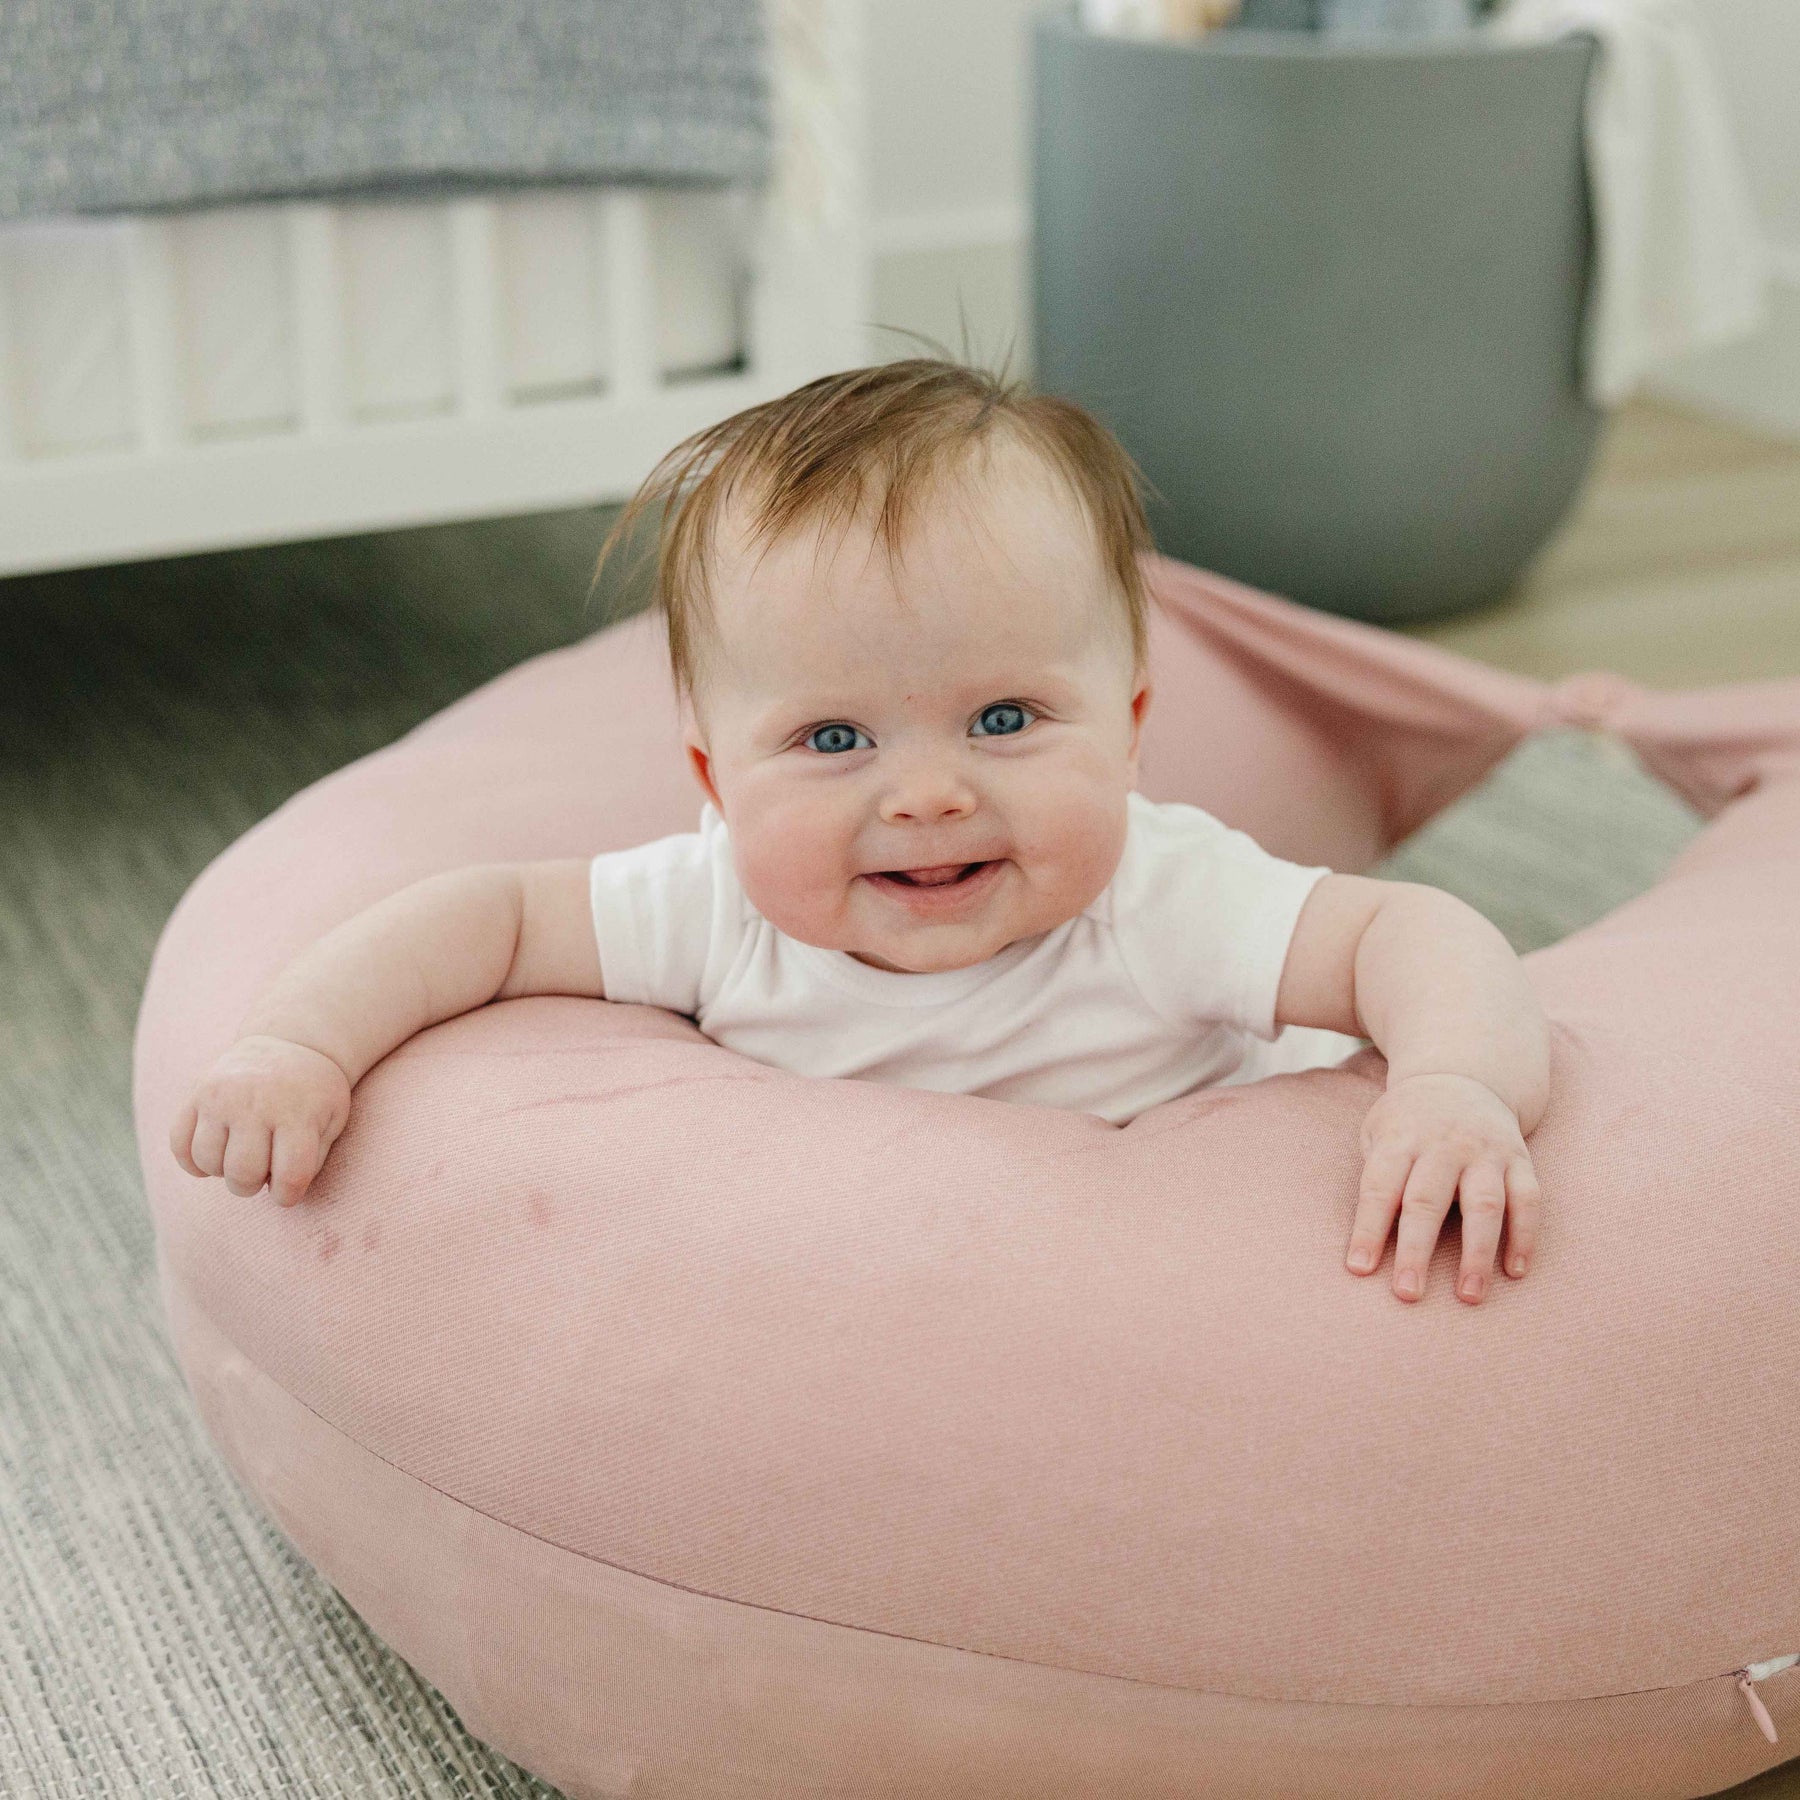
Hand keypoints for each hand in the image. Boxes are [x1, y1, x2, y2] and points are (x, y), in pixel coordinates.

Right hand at [170, 1035, 352, 1205]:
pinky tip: (215, 1154)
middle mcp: (255, 1104)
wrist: (291, 1043)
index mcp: (297, 1113)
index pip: (290, 1176)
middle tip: (261, 1172)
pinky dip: (192, 1161)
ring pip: (207, 1161)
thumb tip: (277, 1191)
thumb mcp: (332, 1120)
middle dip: (251, 1185)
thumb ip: (312, 1158)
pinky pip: (179, 1144)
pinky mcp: (196, 1094)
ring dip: (222, 1172)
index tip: (287, 1189)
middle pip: (242, 1174)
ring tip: (241, 1157)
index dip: (287, 1196)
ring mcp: (221, 1097)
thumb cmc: (314, 1093)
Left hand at [1346, 1072, 1542, 1305]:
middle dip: (1416, 1250)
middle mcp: (1444, 1144)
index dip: (1368, 1229)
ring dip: (1477, 1253)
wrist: (1461, 1075)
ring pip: (1484, 1204)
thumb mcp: (1377, 1132)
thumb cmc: (1408, 1122)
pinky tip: (1514, 1271)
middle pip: (1428, 1200)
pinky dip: (1525, 1236)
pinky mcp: (1520, 1159)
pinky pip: (1528, 1199)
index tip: (1359, 1269)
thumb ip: (1375, 1178)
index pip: (1379, 1188)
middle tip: (1407, 1293)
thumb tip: (1370, 1239)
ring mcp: (1485, 1152)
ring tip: (1469, 1295)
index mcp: (1400, 1139)